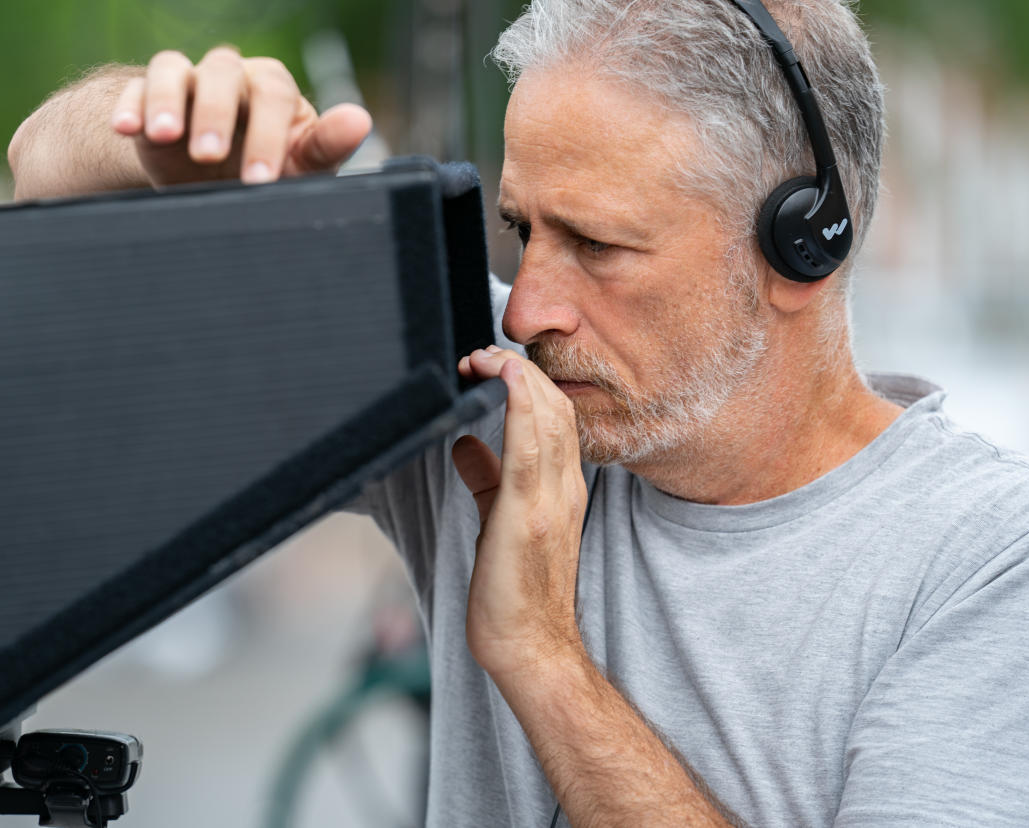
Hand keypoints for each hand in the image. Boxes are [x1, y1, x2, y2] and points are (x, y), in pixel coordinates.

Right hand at [109, 47, 371, 186]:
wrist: (211, 182)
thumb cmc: (266, 171)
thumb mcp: (298, 167)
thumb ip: (326, 146)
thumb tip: (360, 119)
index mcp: (273, 88)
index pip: (273, 96)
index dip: (267, 135)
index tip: (260, 178)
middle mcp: (231, 76)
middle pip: (223, 74)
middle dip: (215, 115)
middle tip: (209, 158)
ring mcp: (187, 82)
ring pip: (173, 68)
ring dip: (167, 100)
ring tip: (165, 137)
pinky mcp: (147, 97)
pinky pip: (134, 88)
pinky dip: (130, 106)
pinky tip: (126, 130)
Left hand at [452, 347, 589, 680]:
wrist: (529, 648)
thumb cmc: (515, 592)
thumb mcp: (500, 519)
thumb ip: (486, 478)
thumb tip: (463, 444)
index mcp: (561, 487)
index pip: (555, 414)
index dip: (526, 379)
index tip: (491, 364)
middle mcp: (565, 487)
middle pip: (556, 406)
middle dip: (520, 369)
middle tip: (480, 353)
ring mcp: (551, 500)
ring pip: (548, 417)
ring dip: (517, 377)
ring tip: (485, 356)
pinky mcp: (527, 516)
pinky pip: (530, 448)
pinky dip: (520, 405)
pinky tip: (504, 377)